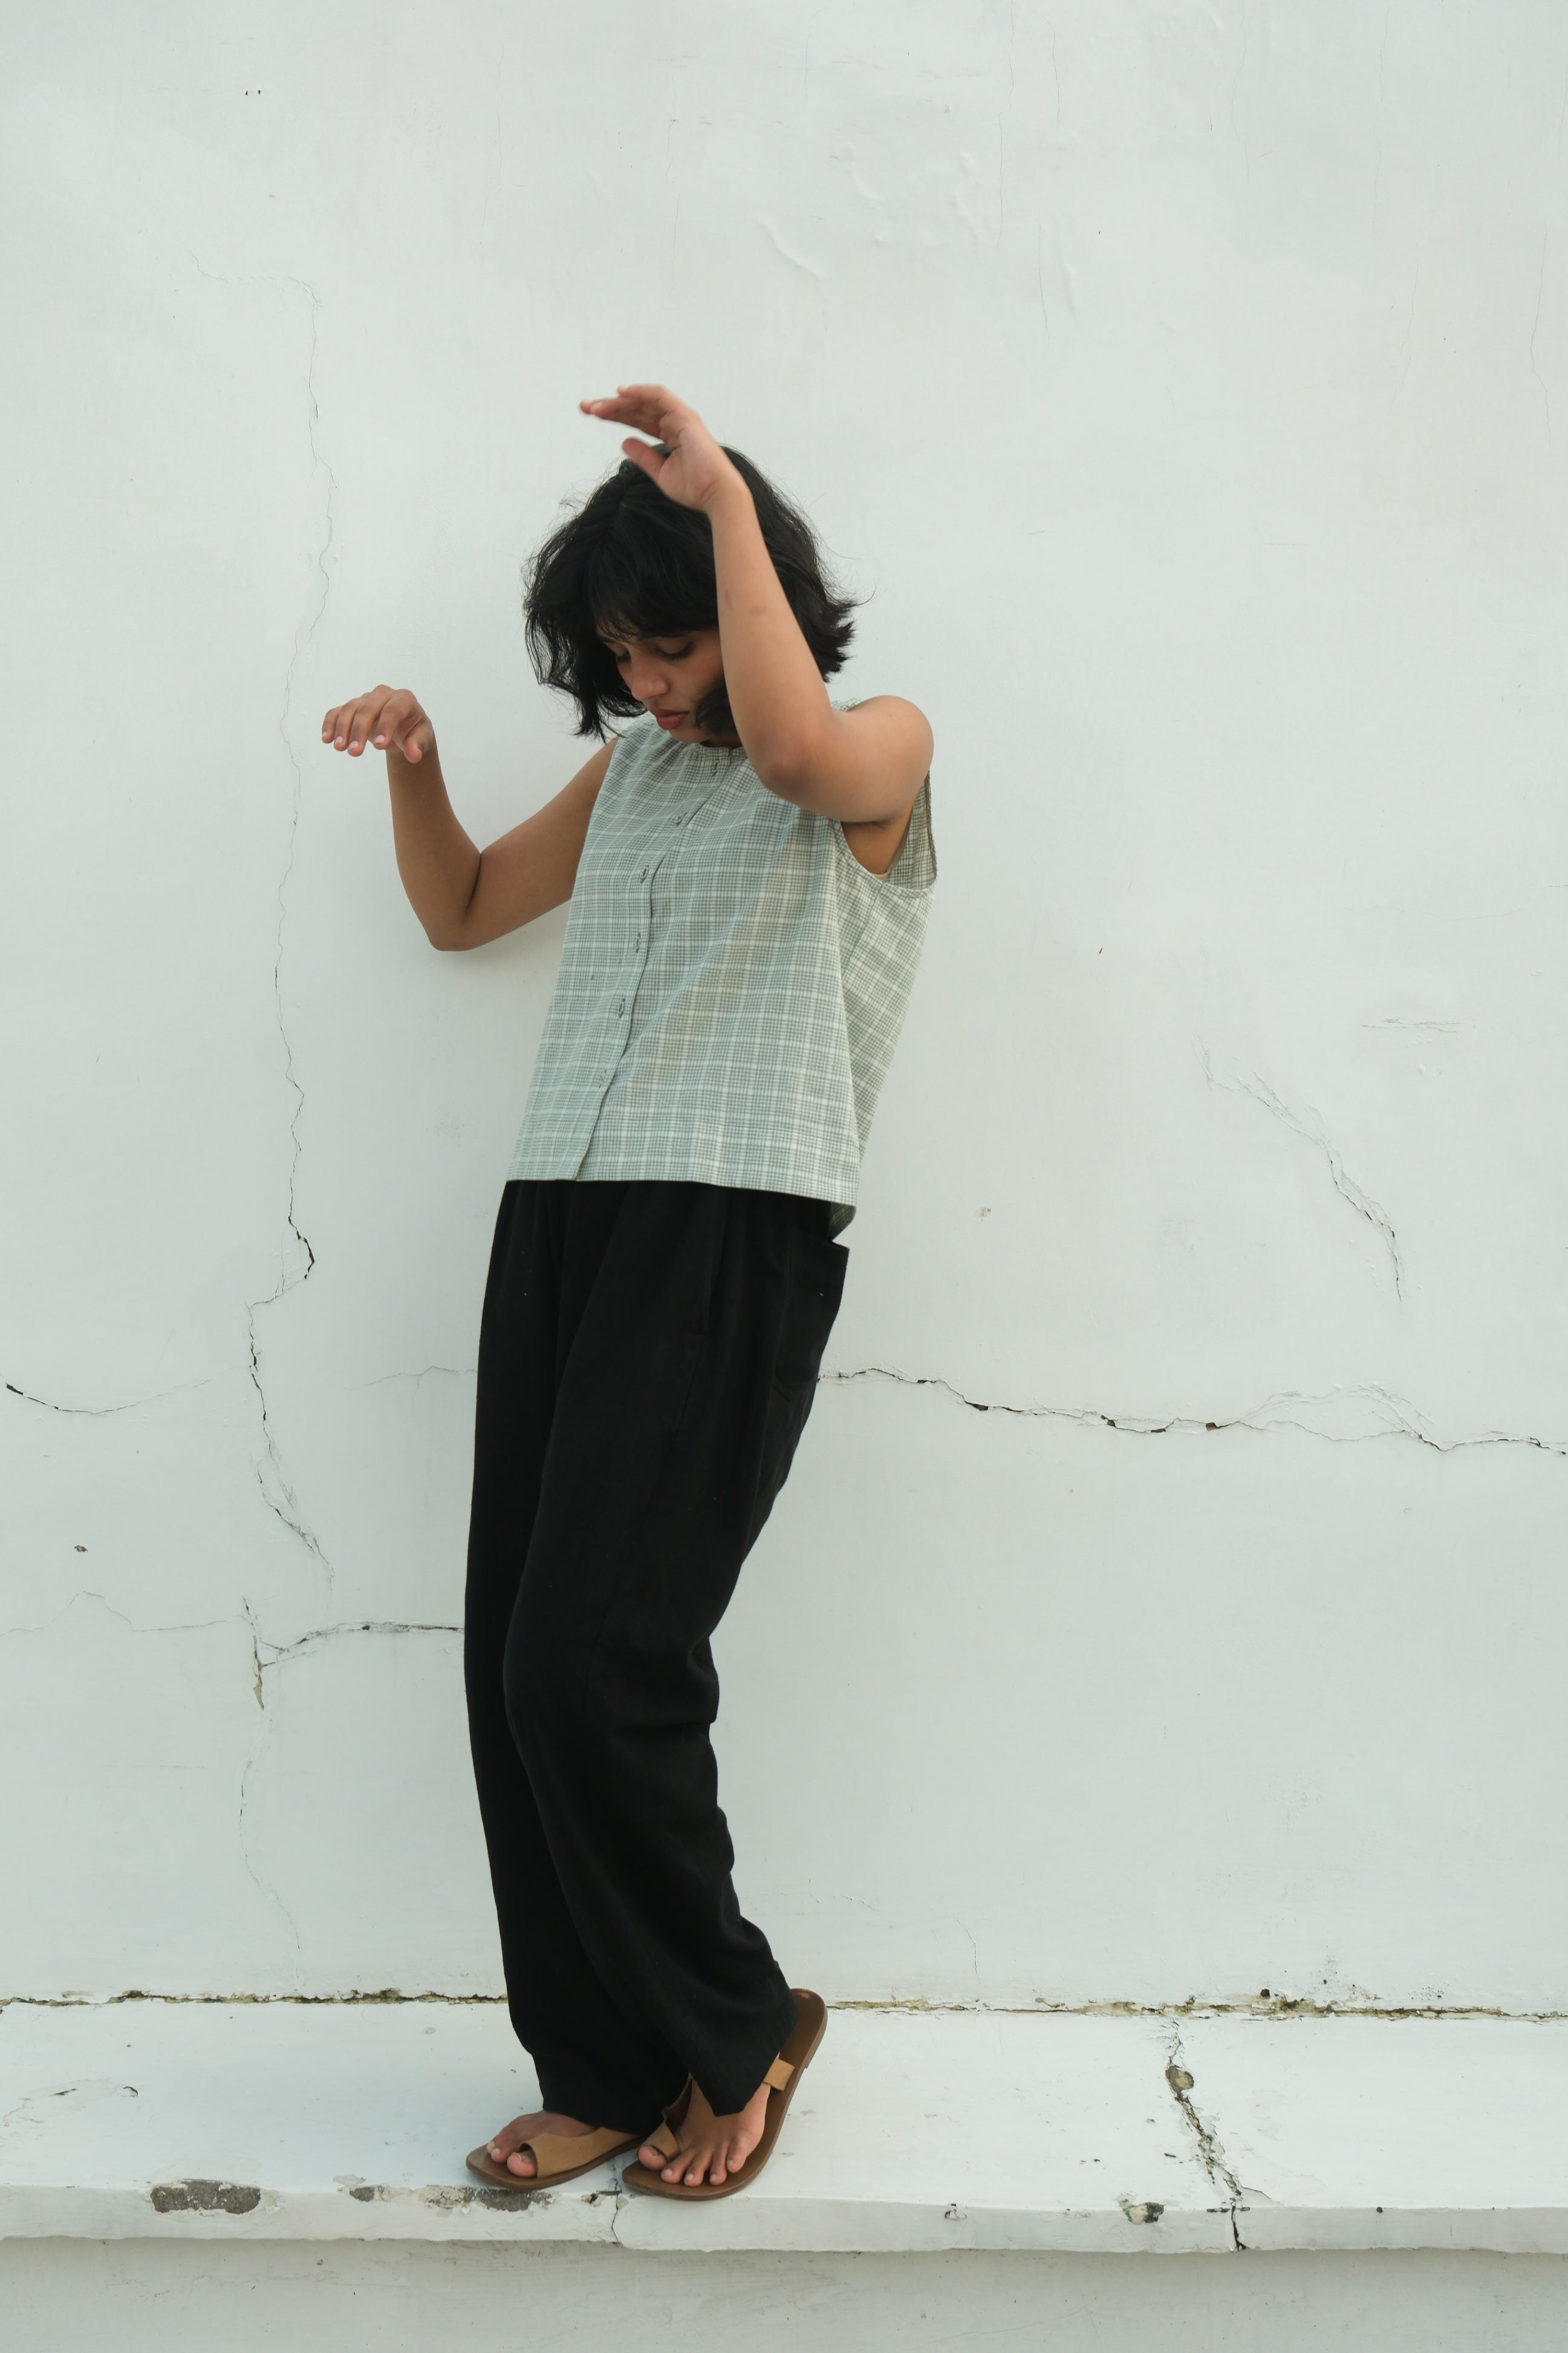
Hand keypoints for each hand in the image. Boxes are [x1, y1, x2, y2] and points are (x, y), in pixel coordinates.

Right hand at [322, 686, 433, 763]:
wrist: (404, 728)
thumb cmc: (414, 731)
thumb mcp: (423, 738)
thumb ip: (418, 745)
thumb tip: (414, 755)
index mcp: (404, 699)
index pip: (392, 710)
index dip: (385, 727)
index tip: (379, 747)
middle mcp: (383, 695)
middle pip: (367, 708)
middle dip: (359, 730)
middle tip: (354, 753)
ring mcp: (366, 699)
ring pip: (350, 708)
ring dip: (342, 728)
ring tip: (339, 748)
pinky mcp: (353, 707)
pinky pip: (337, 711)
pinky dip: (330, 723)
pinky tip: (326, 739)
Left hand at [579, 384, 742, 512]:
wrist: (716, 495)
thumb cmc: (694, 487)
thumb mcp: (660, 472)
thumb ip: (643, 456)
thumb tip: (624, 442)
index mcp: (669, 433)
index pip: (637, 419)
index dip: (614, 415)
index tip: (592, 414)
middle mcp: (674, 421)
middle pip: (637, 407)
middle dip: (610, 406)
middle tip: (586, 407)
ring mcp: (680, 417)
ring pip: (644, 401)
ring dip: (619, 401)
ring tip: (596, 406)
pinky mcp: (685, 416)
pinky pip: (660, 396)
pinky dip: (641, 391)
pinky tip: (621, 392)